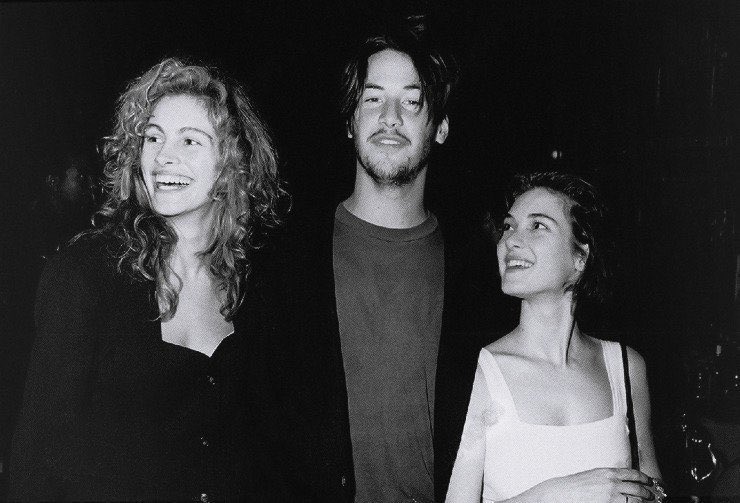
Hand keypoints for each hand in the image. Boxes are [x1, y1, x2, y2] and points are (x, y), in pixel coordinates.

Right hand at [516, 467, 659, 502]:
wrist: (561, 494)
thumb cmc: (574, 486)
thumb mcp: (592, 475)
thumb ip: (607, 477)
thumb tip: (620, 481)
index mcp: (607, 473)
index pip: (632, 473)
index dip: (644, 478)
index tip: (650, 481)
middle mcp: (611, 484)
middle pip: (637, 488)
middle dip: (648, 493)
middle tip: (652, 496)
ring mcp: (611, 497)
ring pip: (635, 501)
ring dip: (643, 502)